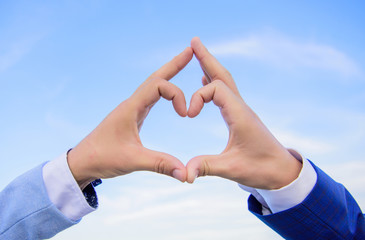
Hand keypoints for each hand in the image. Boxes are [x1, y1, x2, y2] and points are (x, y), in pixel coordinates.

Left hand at [67, 47, 192, 188]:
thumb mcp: (132, 161)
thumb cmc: (102, 158)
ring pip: (153, 86)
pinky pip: (150, 98)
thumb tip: (186, 174)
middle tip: (190, 51)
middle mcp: (131, 104)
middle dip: (174, 64)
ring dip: (169, 75)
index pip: (158, 85)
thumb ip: (160, 164)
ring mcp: (131, 109)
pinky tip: (168, 93)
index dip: (176, 94)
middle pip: (156, 77)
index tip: (184, 115)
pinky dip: (163, 91)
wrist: (82, 162)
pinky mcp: (132, 117)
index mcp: (131, 107)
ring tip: (183, 64)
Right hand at [186, 37, 300, 189]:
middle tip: (194, 41)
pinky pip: (226, 93)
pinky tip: (207, 78)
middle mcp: (241, 107)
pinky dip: (214, 82)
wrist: (282, 170)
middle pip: (223, 76)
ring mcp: (242, 110)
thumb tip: (184, 175)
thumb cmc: (261, 169)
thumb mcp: (233, 169)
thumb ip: (207, 167)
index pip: (215, 89)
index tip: (189, 115)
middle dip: (207, 58)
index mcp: (239, 115)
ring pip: (225, 82)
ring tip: (199, 54)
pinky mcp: (241, 116)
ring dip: (210, 67)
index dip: (198, 97)